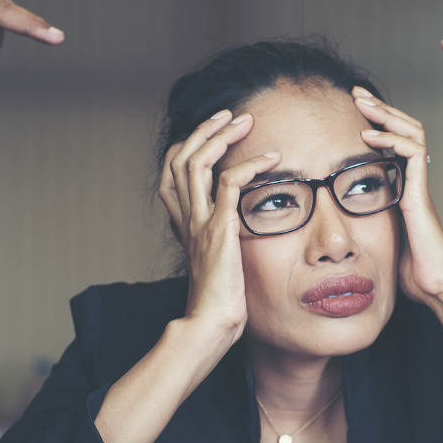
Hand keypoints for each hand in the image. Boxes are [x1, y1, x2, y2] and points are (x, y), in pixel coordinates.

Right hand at [156, 109, 279, 341]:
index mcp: (185, 225)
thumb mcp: (217, 266)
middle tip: (230, 115)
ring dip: (221, 136)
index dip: (187, 147)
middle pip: (179, 159)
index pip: (171, 173)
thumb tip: (242, 234)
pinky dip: (250, 165)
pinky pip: (229, 185)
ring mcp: (199, 224)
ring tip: (246, 122)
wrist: (209, 327)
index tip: (212, 133)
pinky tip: (271, 159)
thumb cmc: (219, 305)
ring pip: (196, 163)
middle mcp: (187, 219)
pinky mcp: (218, 231)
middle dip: (203, 131)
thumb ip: (223, 244)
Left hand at [350, 88, 442, 308]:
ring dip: (385, 115)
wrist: (436, 286)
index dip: (378, 122)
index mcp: (406, 186)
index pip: (396, 141)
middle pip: (405, 129)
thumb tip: (338, 223)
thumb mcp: (380, 238)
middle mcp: (415, 181)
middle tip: (357, 93)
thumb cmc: (412, 270)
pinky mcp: (420, 194)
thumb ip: (367, 222)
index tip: (355, 109)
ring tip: (362, 102)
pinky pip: (411, 155)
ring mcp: (420, 186)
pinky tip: (369, 137)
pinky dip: (391, 140)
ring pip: (411, 133)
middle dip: (380, 108)